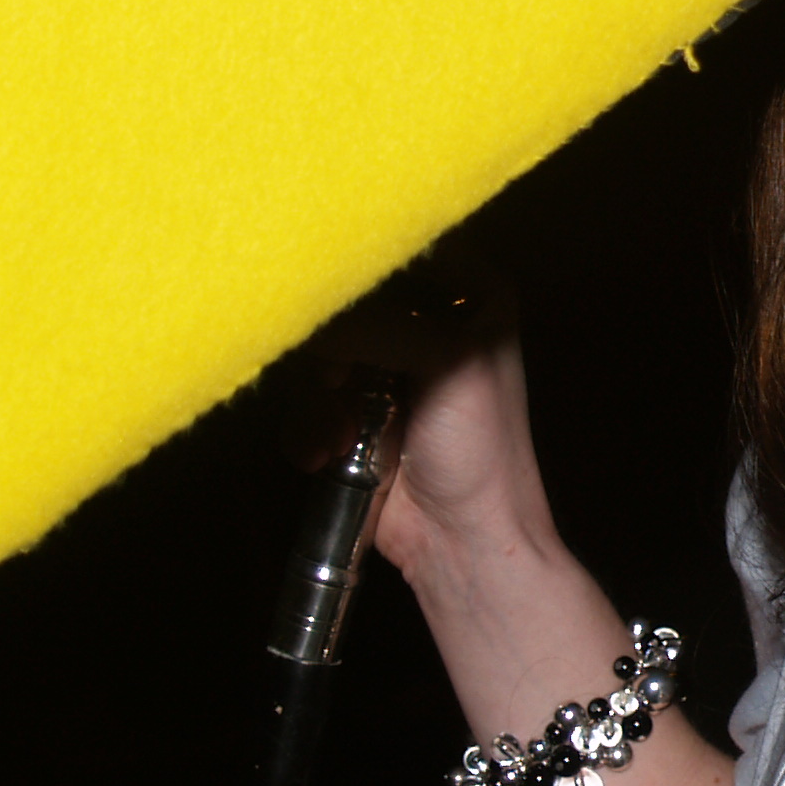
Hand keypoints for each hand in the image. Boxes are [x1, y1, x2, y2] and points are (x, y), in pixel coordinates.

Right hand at [302, 256, 560, 597]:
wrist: (462, 539)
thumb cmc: (482, 451)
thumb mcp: (445, 364)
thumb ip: (379, 324)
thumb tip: (309, 310)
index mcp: (471, 293)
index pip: (403, 245)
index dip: (359, 260)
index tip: (324, 282)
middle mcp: (426, 321)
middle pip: (344, 298)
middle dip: (329, 351)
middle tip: (337, 385)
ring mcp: (384, 368)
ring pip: (314, 350)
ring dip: (315, 400)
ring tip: (340, 439)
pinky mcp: (350, 410)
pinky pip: (302, 397)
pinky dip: (306, 428)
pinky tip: (328, 456)